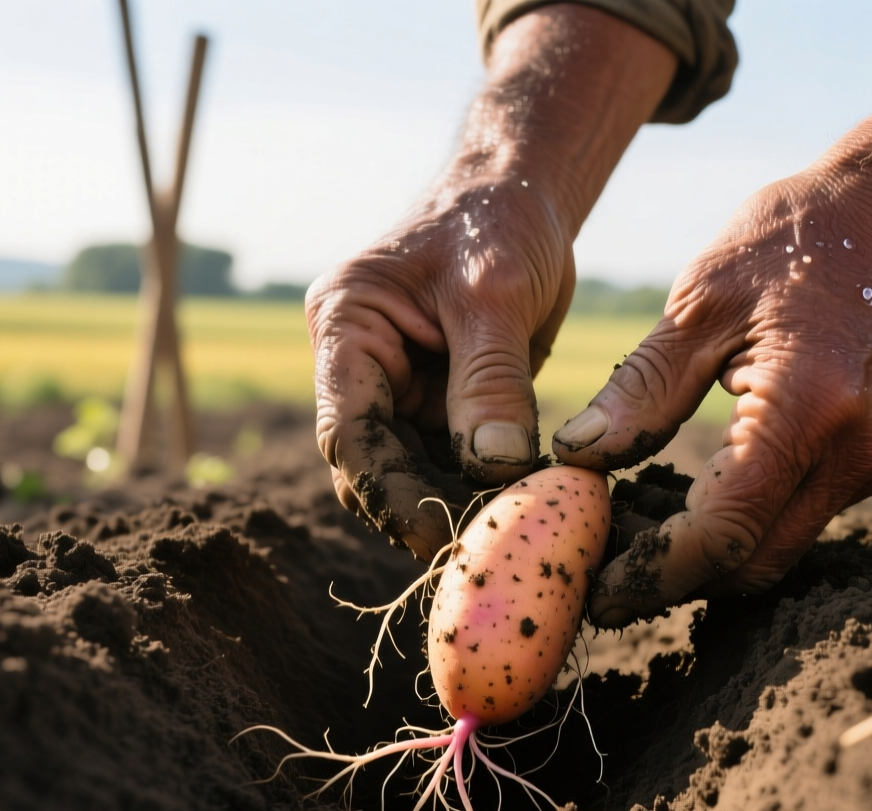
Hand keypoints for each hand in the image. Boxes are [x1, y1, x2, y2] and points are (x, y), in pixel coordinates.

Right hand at [307, 5, 675, 559]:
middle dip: (421, 509)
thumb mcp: (496, 292)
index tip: (438, 532)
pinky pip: (450, 465)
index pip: (347, 429)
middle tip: (483, 551)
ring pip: (410, 475)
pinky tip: (520, 515)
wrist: (525, 198)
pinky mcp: (439, 407)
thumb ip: (490, 377)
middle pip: (371, 465)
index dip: (386, 489)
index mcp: (346, 326)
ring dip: (453, 508)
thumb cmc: (500, 223)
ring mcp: (398, 391)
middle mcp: (360, 367)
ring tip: (508, 540)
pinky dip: (480, 492)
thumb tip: (492, 466)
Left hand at [554, 170, 871, 624]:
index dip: (654, 572)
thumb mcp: (699, 302)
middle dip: (676, 580)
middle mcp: (856, 449)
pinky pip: (800, 518)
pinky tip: (688, 507)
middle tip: (602, 575)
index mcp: (807, 406)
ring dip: (708, 557)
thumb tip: (577, 459)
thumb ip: (641, 390)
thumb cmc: (790, 240)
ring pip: (779, 549)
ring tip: (631, 541)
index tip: (598, 589)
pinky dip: (744, 526)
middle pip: (754, 562)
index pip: (724, 531)